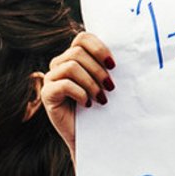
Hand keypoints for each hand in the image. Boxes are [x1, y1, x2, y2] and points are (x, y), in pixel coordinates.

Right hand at [42, 32, 114, 158]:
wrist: (91, 138)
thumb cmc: (102, 109)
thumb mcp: (106, 84)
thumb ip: (108, 67)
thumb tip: (127, 53)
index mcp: (74, 57)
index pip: (82, 38)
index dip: (98, 48)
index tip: (113, 65)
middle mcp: (59, 64)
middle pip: (77, 52)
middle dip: (97, 69)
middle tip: (110, 87)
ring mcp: (51, 79)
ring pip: (71, 67)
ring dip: (91, 82)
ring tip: (101, 98)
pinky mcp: (47, 94)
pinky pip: (64, 84)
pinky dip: (80, 93)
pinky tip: (88, 104)